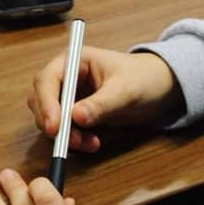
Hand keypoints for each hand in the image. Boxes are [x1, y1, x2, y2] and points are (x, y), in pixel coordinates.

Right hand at [28, 47, 182, 152]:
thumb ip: (101, 104)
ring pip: (50, 120)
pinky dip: (74, 141)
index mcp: (74, 61)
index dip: (46, 104)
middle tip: (71, 140)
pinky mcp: (74, 115)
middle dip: (54, 123)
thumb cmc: (146, 78)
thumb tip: (75, 116)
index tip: (55, 126)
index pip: (47, 80)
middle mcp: (66, 78)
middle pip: (41, 101)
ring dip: (64, 136)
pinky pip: (63, 131)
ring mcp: (69, 97)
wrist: (162, 89)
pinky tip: (92, 143)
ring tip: (88, 143)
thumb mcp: (126, 90)